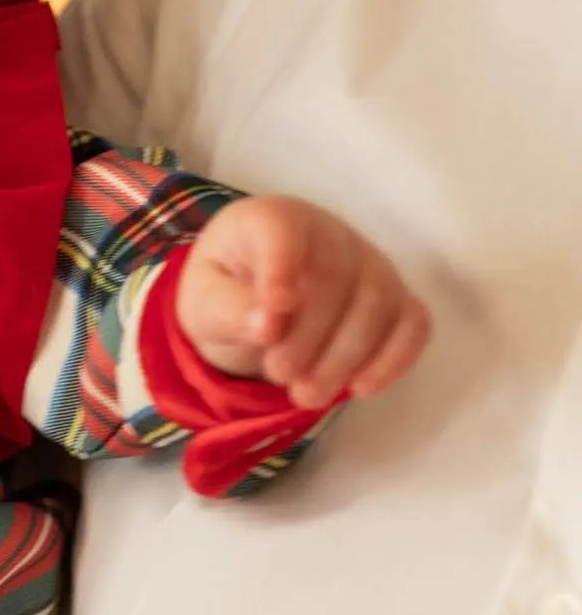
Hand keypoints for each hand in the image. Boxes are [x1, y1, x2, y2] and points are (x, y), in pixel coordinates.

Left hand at [175, 198, 428, 410]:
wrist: (253, 301)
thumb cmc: (225, 292)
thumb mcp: (202, 302)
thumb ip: (224, 308)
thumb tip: (265, 325)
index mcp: (270, 219)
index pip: (283, 230)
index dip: (279, 271)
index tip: (268, 322)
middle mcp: (328, 232)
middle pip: (336, 277)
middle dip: (308, 336)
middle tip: (278, 374)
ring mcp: (368, 262)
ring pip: (378, 302)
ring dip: (345, 356)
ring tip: (306, 395)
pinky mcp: (394, 297)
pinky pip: (412, 321)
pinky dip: (394, 357)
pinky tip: (362, 388)